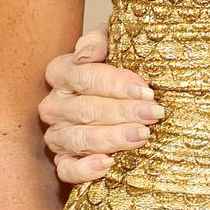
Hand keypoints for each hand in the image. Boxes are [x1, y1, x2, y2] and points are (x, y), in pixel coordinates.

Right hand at [40, 28, 162, 183]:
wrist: (124, 100)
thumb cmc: (120, 66)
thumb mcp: (115, 43)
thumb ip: (100, 39)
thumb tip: (86, 53)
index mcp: (62, 72)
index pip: (83, 76)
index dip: (115, 83)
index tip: (146, 90)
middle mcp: (54, 104)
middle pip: (85, 109)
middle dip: (123, 112)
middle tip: (154, 114)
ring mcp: (57, 135)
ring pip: (77, 139)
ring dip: (111, 138)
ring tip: (142, 136)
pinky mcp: (63, 162)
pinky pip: (66, 169)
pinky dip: (85, 169)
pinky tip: (109, 163)